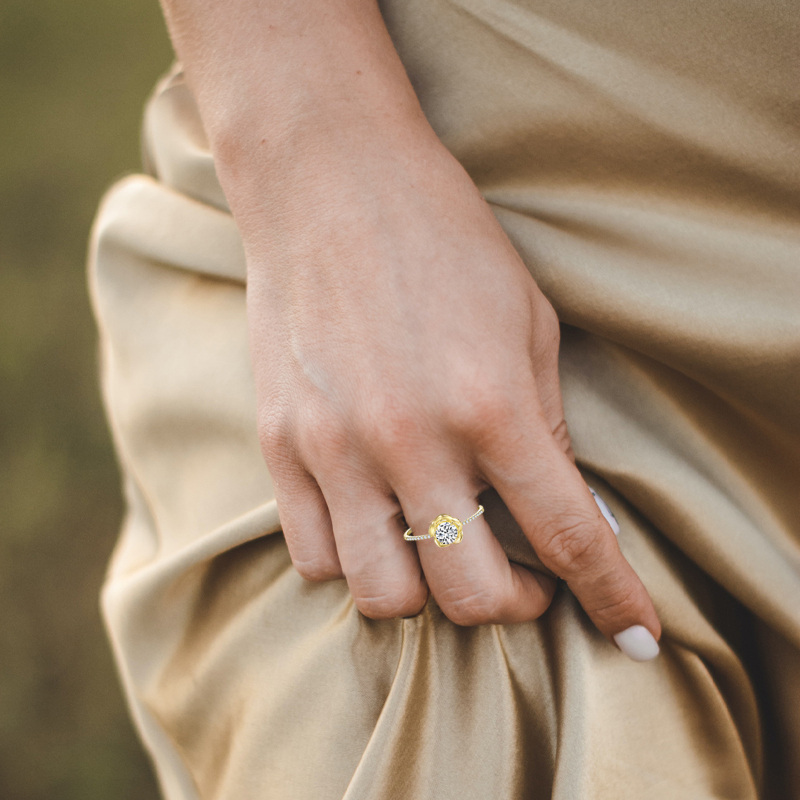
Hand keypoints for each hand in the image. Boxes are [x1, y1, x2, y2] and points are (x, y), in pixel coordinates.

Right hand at [161, 0, 659, 652]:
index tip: (633, 635)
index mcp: (491, 404)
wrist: (329, 183)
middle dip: (514, 605)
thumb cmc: (442, 238)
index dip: (612, 598)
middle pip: (470, 595)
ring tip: (439, 552)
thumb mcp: (526, 321)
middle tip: (522, 577)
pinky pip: (312, 555)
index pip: (569, 536)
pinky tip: (374, 522)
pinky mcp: (280, 445)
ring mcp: (335, 448)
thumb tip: (569, 508)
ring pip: (383, 596)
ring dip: (426, 594)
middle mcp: (411, 441)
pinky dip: (354, 560)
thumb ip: (545, 426)